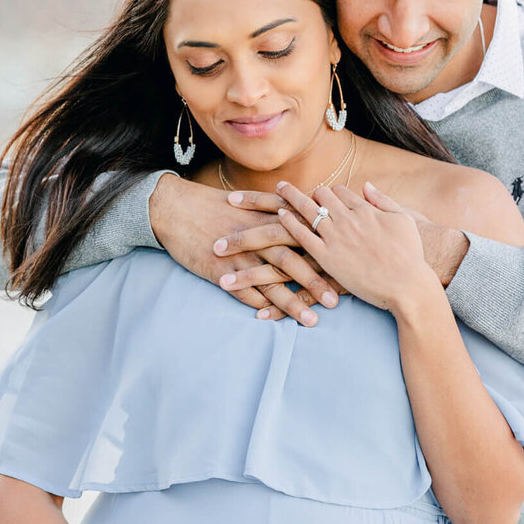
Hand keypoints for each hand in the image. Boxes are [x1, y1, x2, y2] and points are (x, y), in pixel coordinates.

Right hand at [150, 176, 342, 322]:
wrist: (177, 209)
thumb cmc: (216, 207)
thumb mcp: (253, 203)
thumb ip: (282, 213)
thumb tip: (309, 221)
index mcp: (271, 218)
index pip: (307, 239)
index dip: (327, 257)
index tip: (347, 272)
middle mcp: (259, 235)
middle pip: (296, 260)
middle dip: (318, 282)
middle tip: (338, 301)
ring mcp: (240, 254)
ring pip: (273, 280)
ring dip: (294, 302)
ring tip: (312, 321)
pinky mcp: (221, 269)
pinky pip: (245, 292)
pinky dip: (260, 306)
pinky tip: (272, 320)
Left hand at [273, 181, 441, 315]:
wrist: (407, 284)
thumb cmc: (410, 254)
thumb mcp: (404, 219)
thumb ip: (383, 200)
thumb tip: (365, 185)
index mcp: (366, 209)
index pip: (340, 191)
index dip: (330, 192)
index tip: (324, 196)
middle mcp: (348, 219)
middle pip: (322, 195)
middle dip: (311, 192)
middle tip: (296, 191)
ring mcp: (336, 237)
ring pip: (308, 209)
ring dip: (292, 197)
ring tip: (280, 188)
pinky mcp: (327, 257)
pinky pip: (302, 235)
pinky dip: (290, 222)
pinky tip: (280, 214)